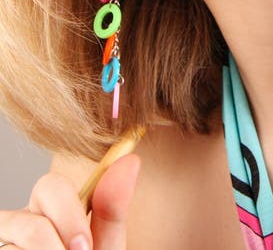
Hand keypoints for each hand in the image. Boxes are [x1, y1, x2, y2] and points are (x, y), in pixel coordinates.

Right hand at [0, 154, 139, 248]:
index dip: (68, 214)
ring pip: (13, 246)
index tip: (85, 247)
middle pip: (27, 213)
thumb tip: (130, 161)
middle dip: (55, 235)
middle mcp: (21, 226)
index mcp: (50, 213)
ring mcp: (5, 247)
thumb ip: (112, 212)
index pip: (49, 186)